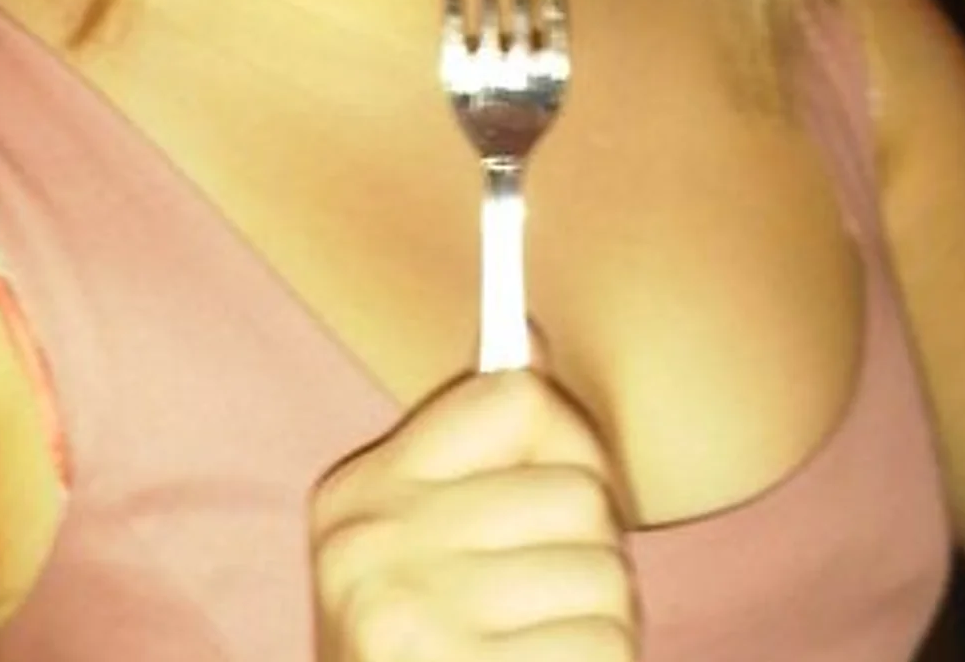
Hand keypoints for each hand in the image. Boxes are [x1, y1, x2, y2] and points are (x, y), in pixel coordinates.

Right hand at [310, 367, 638, 661]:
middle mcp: (370, 548)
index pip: (516, 395)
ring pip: (607, 575)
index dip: (572, 441)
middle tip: (550, 605)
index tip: (564, 492)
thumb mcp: (418, 549)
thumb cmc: (425, 656)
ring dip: (602, 624)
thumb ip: (473, 451)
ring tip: (543, 652)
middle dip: (595, 555)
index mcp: (358, 495)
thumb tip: (527, 335)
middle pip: (580, 491)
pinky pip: (604, 649)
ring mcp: (412, 622)